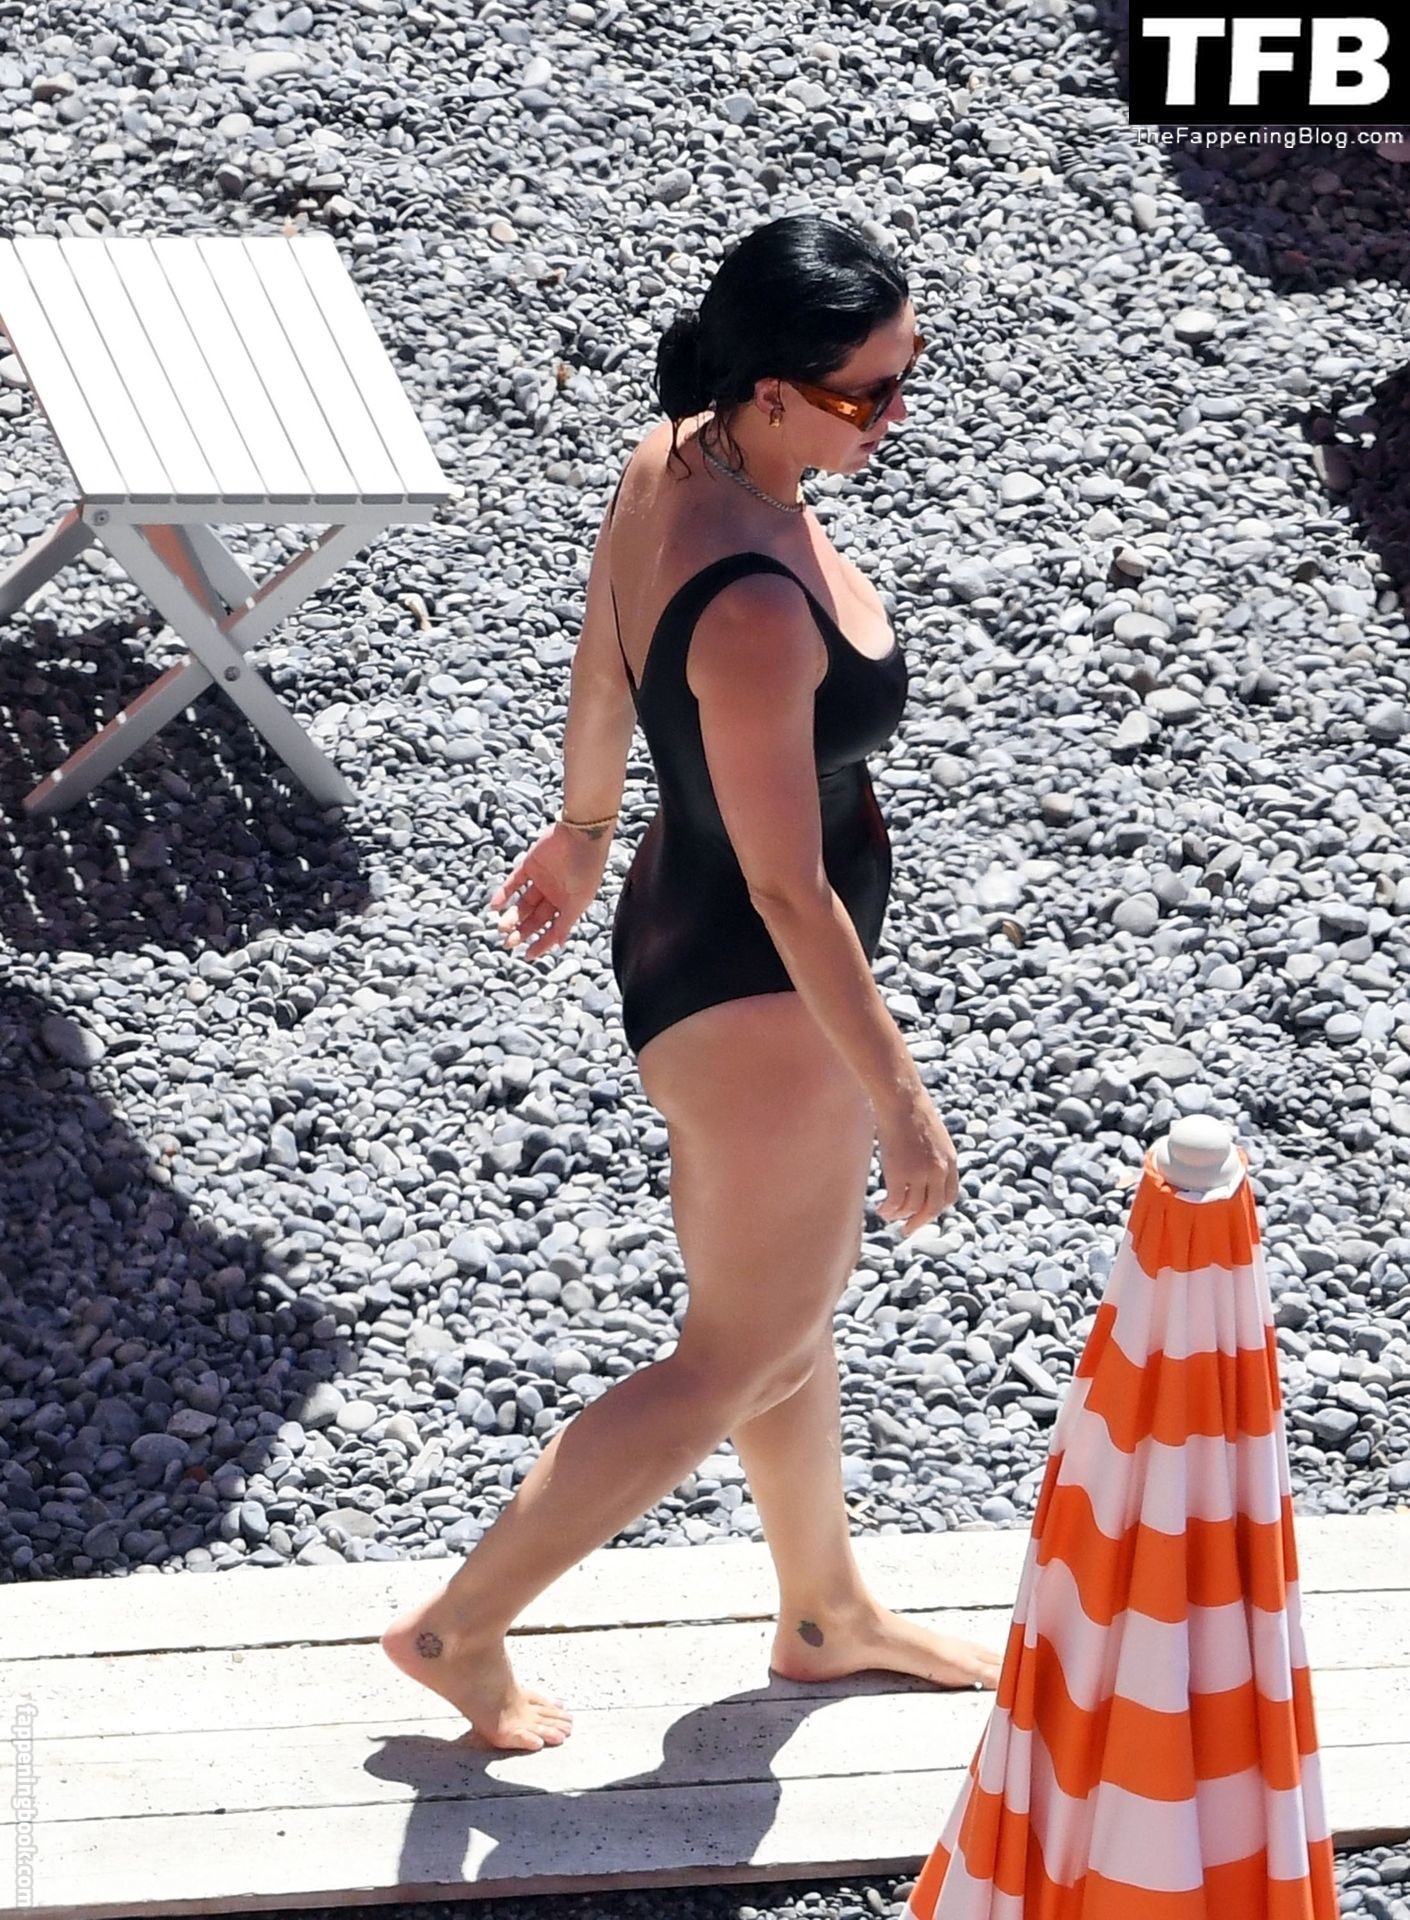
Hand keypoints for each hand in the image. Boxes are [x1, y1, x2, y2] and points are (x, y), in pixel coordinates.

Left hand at [488, 820, 611, 961]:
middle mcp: (555, 894)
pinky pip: (514, 882)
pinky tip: (495, 906)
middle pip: (535, 918)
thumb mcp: (578, 901)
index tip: (527, 955)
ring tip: (501, 926)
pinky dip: (504, 894)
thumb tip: (558, 945)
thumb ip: (565, 923)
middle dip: (522, 931)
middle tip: (508, 942)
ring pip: (523, 903)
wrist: (581, 834)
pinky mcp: (530, 865)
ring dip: (512, 915)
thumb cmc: (586, 869)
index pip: (552, 928)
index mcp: (569, 904)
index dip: (541, 942)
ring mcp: (541, 880)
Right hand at [873, 1086, 959, 1236]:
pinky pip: (896, 1202)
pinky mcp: (901, 1174)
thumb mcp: (933, 1136)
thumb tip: (923, 1169)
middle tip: (907, 1229)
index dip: (936, 1209)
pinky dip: (888, 1210)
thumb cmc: (912, 1112)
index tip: (924, 1213)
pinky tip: (881, 1209)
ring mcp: (920, 1174)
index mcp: (950, 1162)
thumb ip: (934, 1156)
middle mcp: (939, 1171)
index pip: (949, 1196)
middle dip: (920, 1222)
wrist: (901, 1101)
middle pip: (933, 1208)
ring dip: (899, 1216)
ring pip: (912, 1208)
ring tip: (887, 1215)